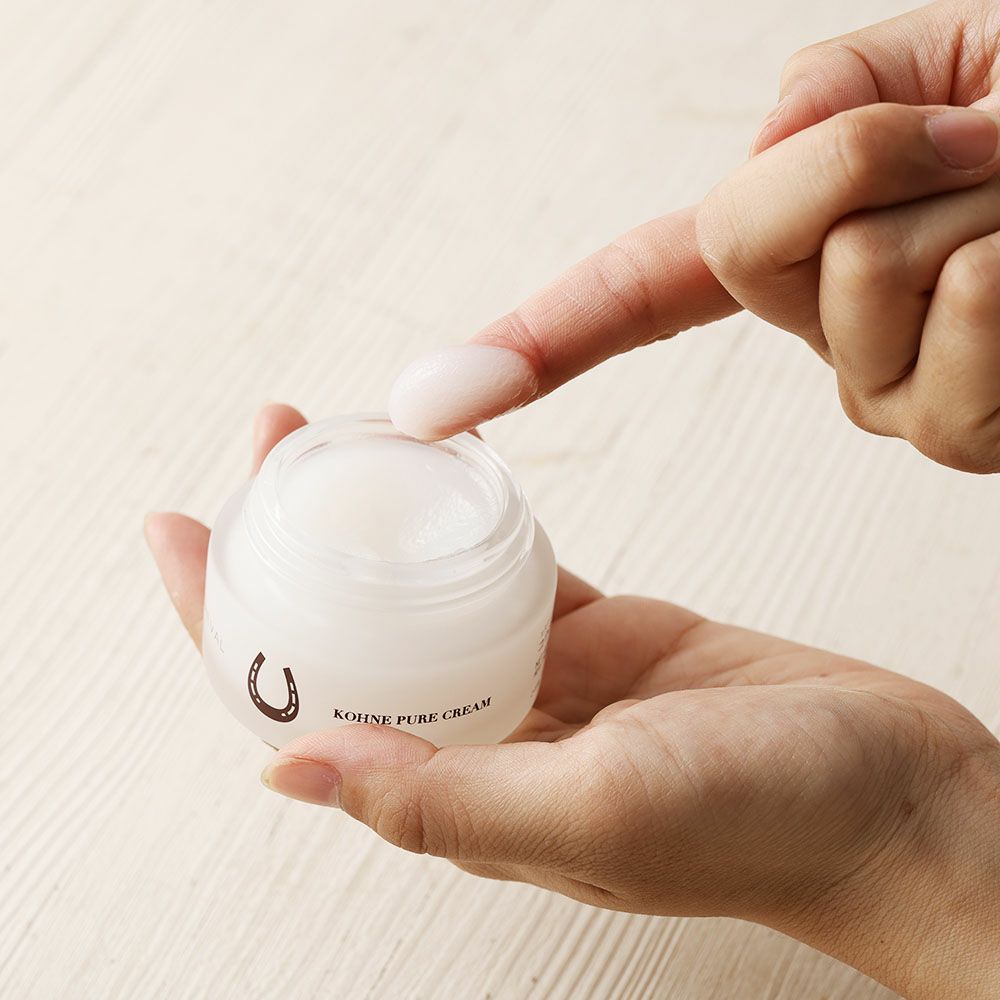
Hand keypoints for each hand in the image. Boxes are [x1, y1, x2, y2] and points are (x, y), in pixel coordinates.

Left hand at [147, 404, 999, 999]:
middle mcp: (490, 738)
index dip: (223, 623)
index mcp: (463, 791)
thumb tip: (287, 772)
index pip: (303, 700)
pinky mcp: (606, 639)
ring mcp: (548, 685)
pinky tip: (448, 474)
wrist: (896, 795)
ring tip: (342, 437)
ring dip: (379, 518)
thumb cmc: (773, 822)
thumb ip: (446, 803)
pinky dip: (473, 520)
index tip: (176, 532)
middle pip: (351, 631)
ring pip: (427, 592)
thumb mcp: (602, 813)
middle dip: (289, 540)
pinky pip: (514, 571)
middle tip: (267, 440)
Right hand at [389, 0, 999, 471]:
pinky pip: (944, 332)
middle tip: (983, 132)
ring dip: (971, 197)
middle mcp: (824, 335)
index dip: (536, 337)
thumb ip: (828, 98)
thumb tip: (771, 170)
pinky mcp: (962, 438)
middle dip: (860, 157)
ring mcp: (887, 397)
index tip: (432, 401)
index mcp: (805, 243)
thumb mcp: (955, 47)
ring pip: (853, 285)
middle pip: (745, 243)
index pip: (638, 289)